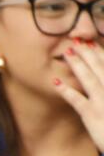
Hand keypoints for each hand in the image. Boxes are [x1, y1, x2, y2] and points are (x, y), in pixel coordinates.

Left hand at [57, 38, 103, 152]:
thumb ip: (103, 87)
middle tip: (76, 40)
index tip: (91, 42)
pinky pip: (77, 100)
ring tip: (67, 52)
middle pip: (100, 68)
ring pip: (89, 79)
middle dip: (88, 53)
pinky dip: (66, 90)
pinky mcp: (92, 115)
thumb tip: (97, 78)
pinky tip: (55, 81)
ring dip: (78, 64)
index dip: (100, 52)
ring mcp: (103, 102)